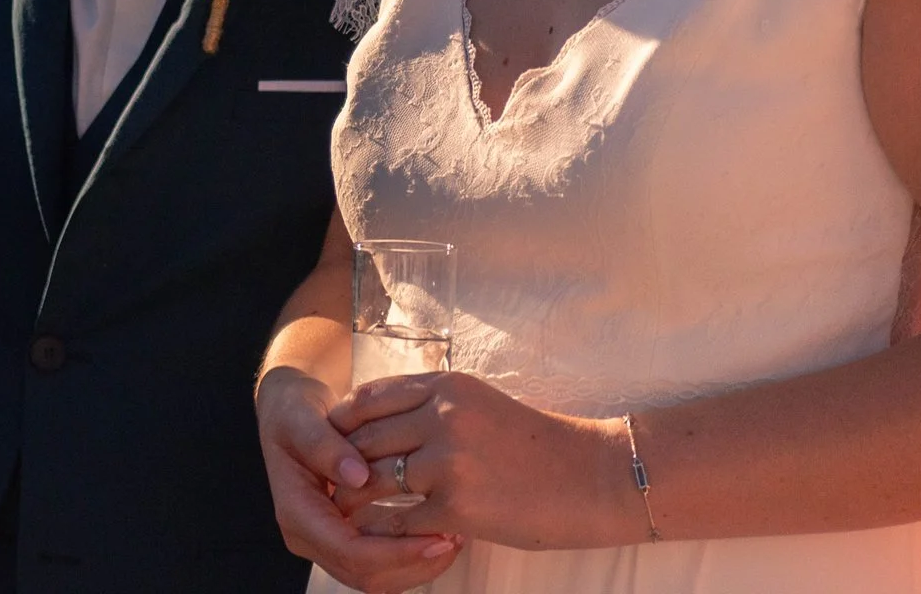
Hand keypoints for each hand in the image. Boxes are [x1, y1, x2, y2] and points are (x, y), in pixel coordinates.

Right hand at [256, 365, 459, 592]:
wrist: (289, 414)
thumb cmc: (294, 413)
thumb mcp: (301, 419)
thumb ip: (325, 446)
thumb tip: (359, 476)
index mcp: (296, 514)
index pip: (349, 551)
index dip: (395, 551)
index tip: (437, 535)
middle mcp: (310, 537)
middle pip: (366, 575)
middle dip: (413, 564)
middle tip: (454, 538)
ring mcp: (327, 542)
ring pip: (377, 578)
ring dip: (416, 566)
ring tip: (453, 537)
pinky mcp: (345, 537)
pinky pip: (380, 564)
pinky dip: (410, 556)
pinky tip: (438, 533)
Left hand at [329, 372, 639, 550]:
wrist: (594, 476)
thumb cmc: (538, 443)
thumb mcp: (481, 404)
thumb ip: (434, 406)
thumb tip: (385, 425)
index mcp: (447, 385)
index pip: (371, 397)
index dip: (343, 422)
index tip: (331, 441)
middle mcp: (442, 415)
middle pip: (365, 438)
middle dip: (340, 464)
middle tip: (326, 483)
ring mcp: (447, 460)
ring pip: (374, 479)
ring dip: (356, 499)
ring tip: (345, 511)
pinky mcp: (457, 505)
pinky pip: (401, 520)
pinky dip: (387, 530)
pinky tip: (382, 536)